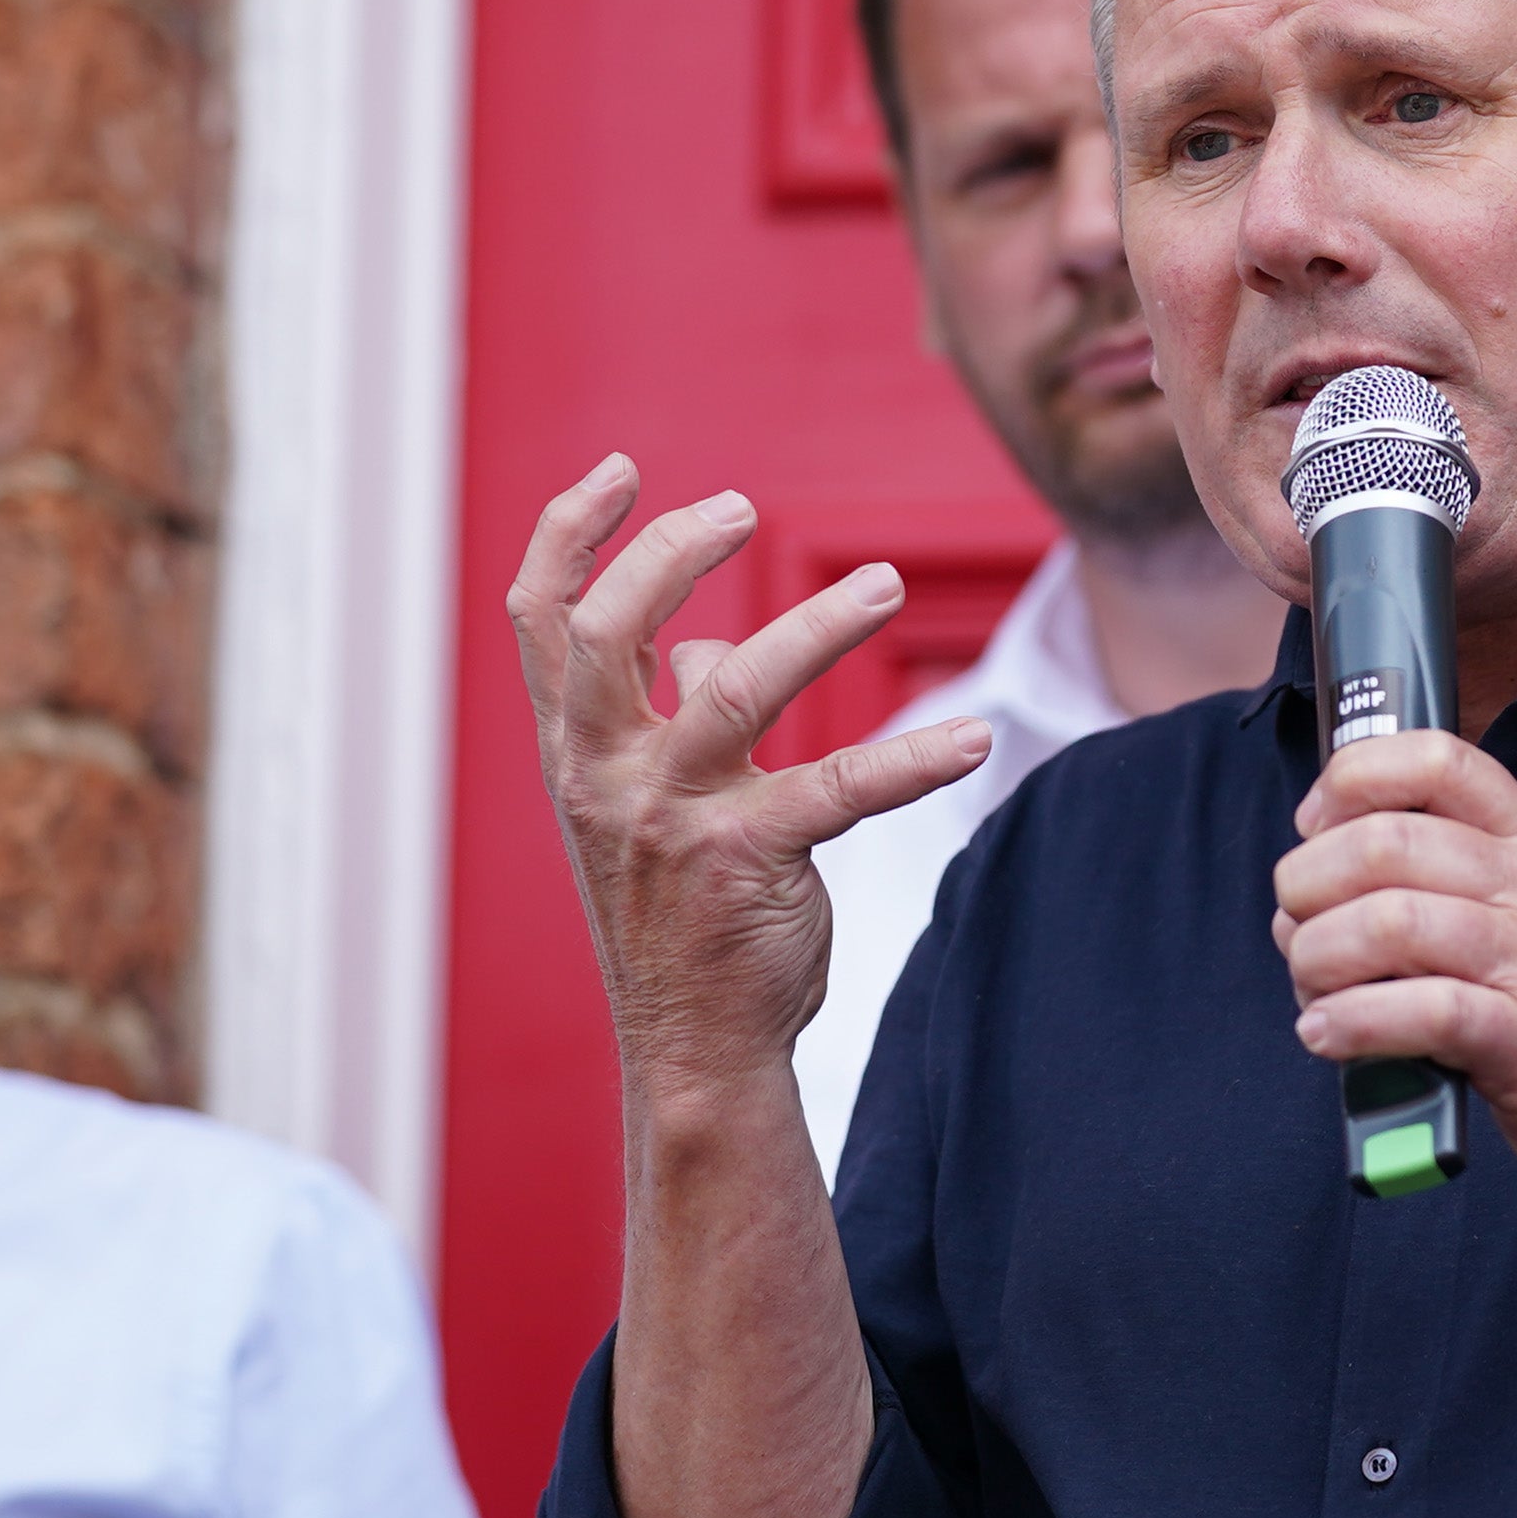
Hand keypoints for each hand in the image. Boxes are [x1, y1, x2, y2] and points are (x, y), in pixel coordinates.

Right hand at [508, 455, 991, 1101]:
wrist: (695, 1048)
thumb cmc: (679, 913)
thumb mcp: (647, 807)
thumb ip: (666, 718)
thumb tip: (701, 647)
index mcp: (575, 750)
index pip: (541, 620)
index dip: (572, 533)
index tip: (623, 469)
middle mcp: (604, 775)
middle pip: (603, 631)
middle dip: (669, 553)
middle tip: (743, 509)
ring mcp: (671, 818)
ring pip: (731, 687)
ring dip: (815, 626)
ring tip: (883, 584)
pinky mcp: (749, 861)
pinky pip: (842, 788)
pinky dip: (915, 758)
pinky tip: (975, 738)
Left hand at [1271, 730, 1516, 1208]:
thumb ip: (1464, 876)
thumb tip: (1336, 872)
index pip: (1434, 757)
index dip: (1348, 781)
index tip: (1314, 828)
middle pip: (1384, 841)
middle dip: (1308, 885)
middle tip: (1299, 931)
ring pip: (1389, 920)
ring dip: (1317, 958)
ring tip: (1313, 992)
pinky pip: (1418, 1010)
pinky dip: (1350, 1023)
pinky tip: (1328, 1036)